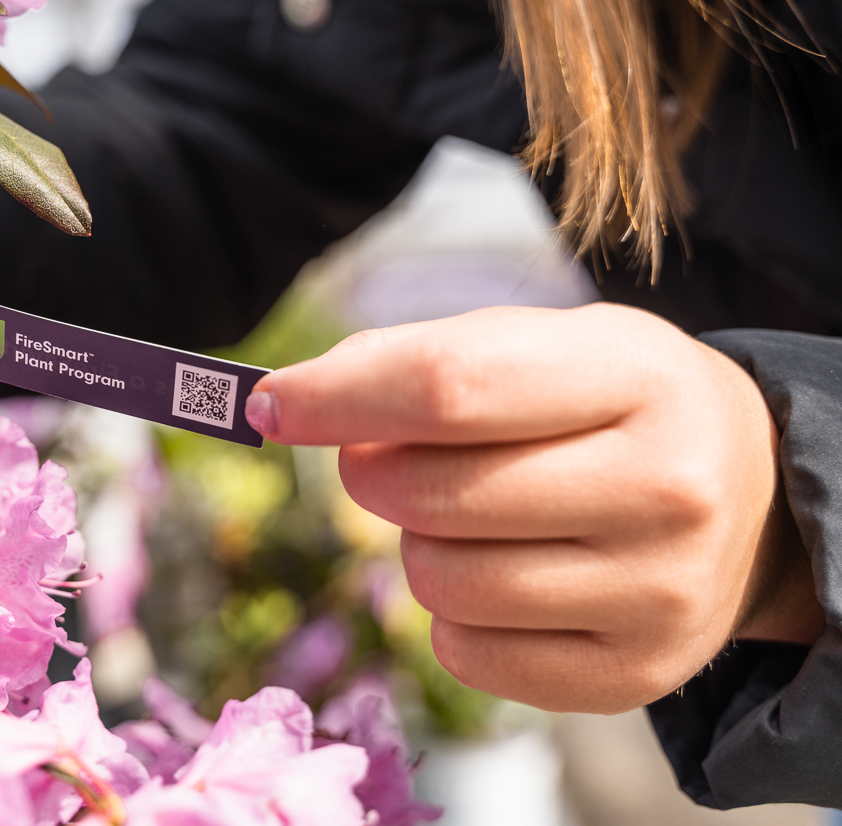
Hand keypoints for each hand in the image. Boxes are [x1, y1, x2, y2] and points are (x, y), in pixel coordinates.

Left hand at [245, 303, 823, 712]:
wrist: (747, 497)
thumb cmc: (613, 403)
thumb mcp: (545, 343)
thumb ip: (420, 359)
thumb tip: (289, 403)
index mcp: (636, 377)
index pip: (447, 387)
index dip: (336, 399)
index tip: (269, 404)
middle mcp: (664, 489)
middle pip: (430, 494)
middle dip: (371, 472)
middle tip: (391, 457)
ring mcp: (657, 594)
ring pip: (439, 582)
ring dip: (417, 544)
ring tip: (469, 515)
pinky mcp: (633, 674)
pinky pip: (468, 655)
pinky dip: (453, 616)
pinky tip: (504, 575)